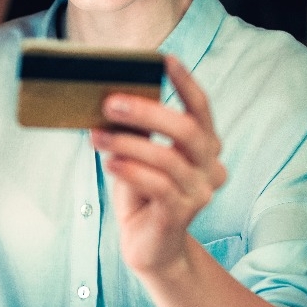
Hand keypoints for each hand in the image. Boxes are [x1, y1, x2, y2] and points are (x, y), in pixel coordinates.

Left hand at [90, 55, 226, 275]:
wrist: (148, 248)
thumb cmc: (142, 193)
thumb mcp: (138, 155)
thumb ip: (136, 131)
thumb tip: (112, 98)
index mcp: (205, 146)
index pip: (202, 108)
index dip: (186, 82)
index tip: (165, 59)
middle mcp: (211, 167)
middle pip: (187, 129)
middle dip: (147, 112)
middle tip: (110, 102)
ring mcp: (200, 192)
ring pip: (167, 158)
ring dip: (127, 143)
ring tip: (96, 136)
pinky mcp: (182, 215)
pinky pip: (158, 185)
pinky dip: (130, 170)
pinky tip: (109, 163)